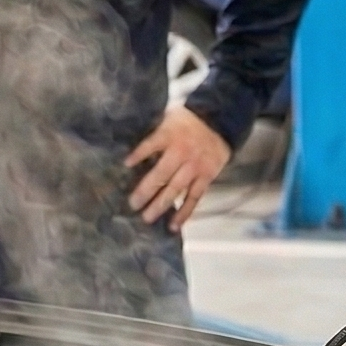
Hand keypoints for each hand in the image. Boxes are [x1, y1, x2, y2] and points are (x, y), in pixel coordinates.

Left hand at [125, 105, 231, 229]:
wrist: (219, 121)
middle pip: (161, 174)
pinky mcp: (206, 177)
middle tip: (133, 205)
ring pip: (176, 189)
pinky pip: (194, 197)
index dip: (138, 155)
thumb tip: (131, 155)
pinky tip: (174, 225)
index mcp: (170, 135)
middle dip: (146, 191)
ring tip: (148, 218)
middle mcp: (182, 152)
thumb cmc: (186, 122)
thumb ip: (153, 135)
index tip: (126, 165)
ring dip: (161, 205)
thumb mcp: (167, 120)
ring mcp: (195, 167)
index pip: (151, 145)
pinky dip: (185, 212)